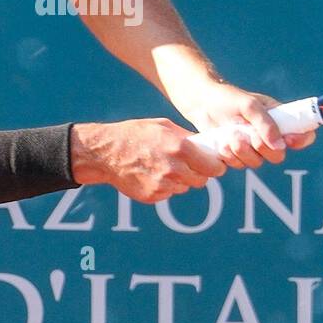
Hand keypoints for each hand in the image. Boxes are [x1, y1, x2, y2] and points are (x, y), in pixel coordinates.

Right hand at [70, 120, 225, 203]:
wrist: (107, 153)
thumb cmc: (135, 134)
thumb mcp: (163, 126)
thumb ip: (186, 137)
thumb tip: (205, 145)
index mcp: (180, 149)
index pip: (213, 168)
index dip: (215, 166)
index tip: (213, 164)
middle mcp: (174, 170)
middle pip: (201, 181)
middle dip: (198, 173)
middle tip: (188, 165)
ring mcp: (163, 185)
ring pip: (184, 187)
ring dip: (180, 180)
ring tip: (164, 166)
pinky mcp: (153, 196)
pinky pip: (168, 193)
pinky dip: (165, 186)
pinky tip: (152, 174)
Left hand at [173, 80, 314, 168]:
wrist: (201, 103)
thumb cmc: (228, 98)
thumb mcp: (249, 105)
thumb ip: (266, 124)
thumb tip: (280, 146)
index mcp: (278, 120)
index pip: (302, 134)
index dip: (301, 140)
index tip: (290, 140)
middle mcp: (268, 136)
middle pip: (278, 156)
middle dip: (262, 148)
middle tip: (249, 136)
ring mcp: (251, 148)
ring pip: (256, 163)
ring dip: (242, 151)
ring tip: (229, 135)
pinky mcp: (235, 155)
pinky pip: (238, 165)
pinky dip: (229, 156)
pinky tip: (221, 143)